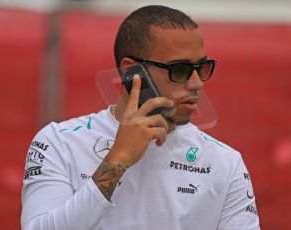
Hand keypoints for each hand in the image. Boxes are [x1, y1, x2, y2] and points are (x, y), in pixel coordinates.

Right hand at [92, 74, 172, 199]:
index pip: (132, 98)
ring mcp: (140, 124)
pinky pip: (161, 132)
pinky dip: (162, 138)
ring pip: (160, 120)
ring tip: (161, 137)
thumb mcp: (125, 129)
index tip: (137, 76)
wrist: (119, 157)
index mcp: (128, 116)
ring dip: (164, 129)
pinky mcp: (146, 133)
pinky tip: (158, 143)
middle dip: (164, 101)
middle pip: (152, 103)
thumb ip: (135, 122)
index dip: (135, 86)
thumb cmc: (123, 145)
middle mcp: (134, 117)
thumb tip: (148, 122)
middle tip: (171, 104)